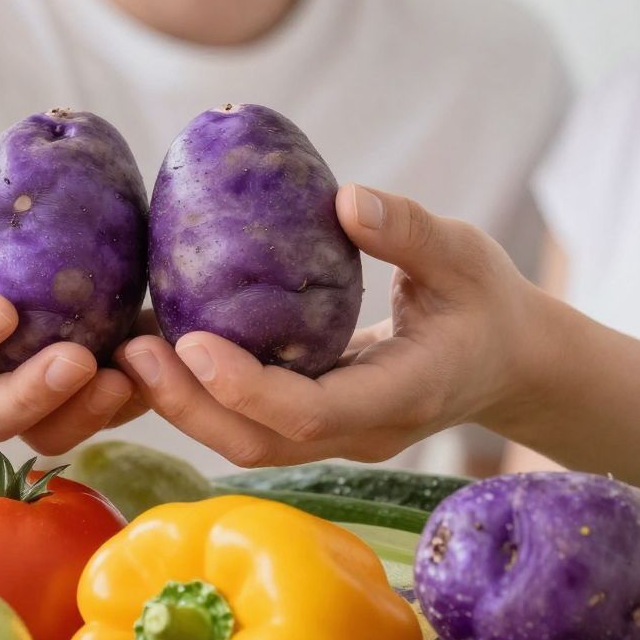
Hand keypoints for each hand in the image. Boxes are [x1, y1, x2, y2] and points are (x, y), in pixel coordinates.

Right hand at [0, 161, 143, 453]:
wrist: (14, 256)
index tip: (2, 309)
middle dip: (31, 396)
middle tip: (75, 360)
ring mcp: (26, 402)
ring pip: (46, 434)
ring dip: (84, 415)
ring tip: (124, 377)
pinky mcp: (76, 403)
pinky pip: (100, 419)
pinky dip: (132, 400)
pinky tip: (159, 368)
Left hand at [117, 184, 559, 466]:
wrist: (509, 361)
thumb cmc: (488, 302)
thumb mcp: (465, 255)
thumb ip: (409, 231)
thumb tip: (344, 197)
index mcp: (400, 396)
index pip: (310, 413)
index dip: (247, 387)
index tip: (193, 342)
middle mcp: (359, 432)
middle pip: (258, 443)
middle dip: (189, 405)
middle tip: (132, 349)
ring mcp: (334, 437)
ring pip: (245, 442)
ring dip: (182, 405)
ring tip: (129, 349)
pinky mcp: (313, 425)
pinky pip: (248, 422)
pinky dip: (200, 395)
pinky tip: (159, 347)